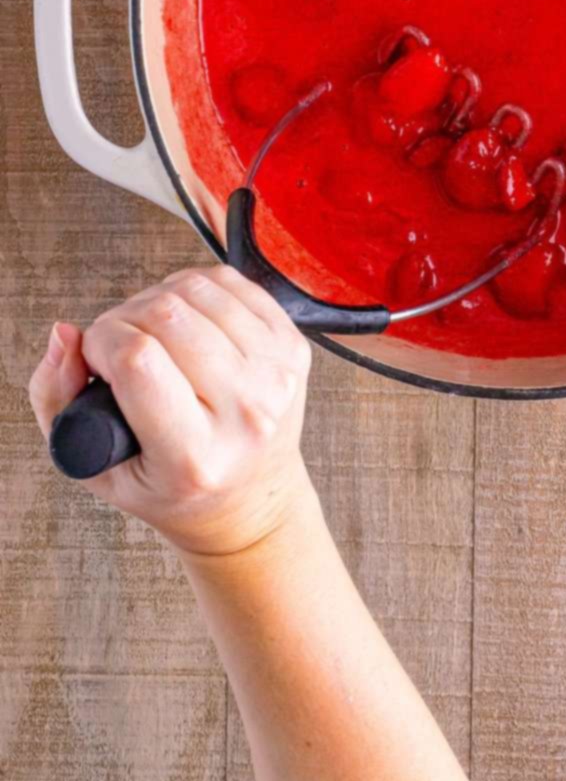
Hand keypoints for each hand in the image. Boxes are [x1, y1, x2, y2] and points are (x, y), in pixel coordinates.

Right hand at [28, 267, 316, 556]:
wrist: (249, 498)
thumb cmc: (170, 486)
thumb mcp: (96, 468)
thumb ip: (59, 400)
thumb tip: (66, 334)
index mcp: (194, 457)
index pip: (138, 360)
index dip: (102, 342)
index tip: (96, 358)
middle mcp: (245, 414)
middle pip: (167, 314)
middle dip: (125, 318)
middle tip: (120, 347)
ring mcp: (276, 375)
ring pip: (198, 289)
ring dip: (159, 299)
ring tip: (153, 336)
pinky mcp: (292, 345)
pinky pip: (230, 282)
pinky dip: (197, 289)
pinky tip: (187, 321)